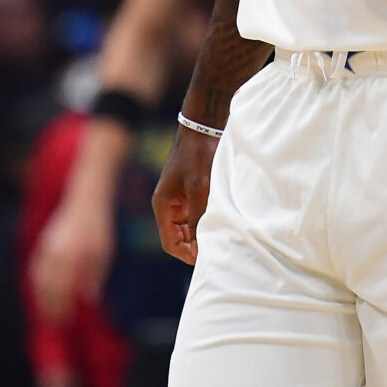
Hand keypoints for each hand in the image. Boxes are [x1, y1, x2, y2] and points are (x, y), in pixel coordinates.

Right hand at [31, 197, 115, 321]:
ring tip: (47, 312)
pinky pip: (35, 269)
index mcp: (71, 257)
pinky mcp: (43, 245)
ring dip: (40, 298)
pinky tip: (41, 293)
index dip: (62, 308)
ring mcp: (46, 249)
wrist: (84, 202)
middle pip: (47, 288)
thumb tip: (90, 301)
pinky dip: (37, 285)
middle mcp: (55, 254)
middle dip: (49, 307)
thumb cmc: (97, 229)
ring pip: (38, 280)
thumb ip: (94, 276)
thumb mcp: (103, 253)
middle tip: (55, 323)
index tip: (66, 322)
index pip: (63, 290)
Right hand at [152, 127, 217, 264]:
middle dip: (195, 247)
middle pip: (179, 239)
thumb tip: (199, 245)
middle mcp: (169, 206)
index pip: (170, 243)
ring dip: (202, 236)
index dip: (187, 254)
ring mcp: (180, 201)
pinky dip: (206, 224)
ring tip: (222, 239)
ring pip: (189, 230)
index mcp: (163, 206)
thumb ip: (198, 216)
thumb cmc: (199, 155)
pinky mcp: (192, 194)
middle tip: (218, 250)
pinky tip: (223, 225)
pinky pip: (196, 217)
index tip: (207, 258)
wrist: (205, 128)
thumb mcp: (199, 187)